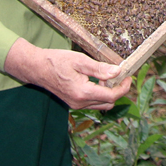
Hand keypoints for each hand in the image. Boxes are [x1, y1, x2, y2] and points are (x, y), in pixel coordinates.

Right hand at [4, 38, 131, 109]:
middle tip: (120, 76)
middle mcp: (79, 102)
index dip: (123, 88)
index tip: (128, 77)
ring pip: (100, 104)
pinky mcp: (73, 103)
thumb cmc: (57, 61)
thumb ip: (99, 68)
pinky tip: (96, 80)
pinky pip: (92, 103)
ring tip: (107, 76)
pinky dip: (99, 94)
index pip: (111, 96)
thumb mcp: (80, 60)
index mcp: (83, 93)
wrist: (37, 68)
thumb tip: (117, 72)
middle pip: (108, 103)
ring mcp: (75, 104)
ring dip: (108, 93)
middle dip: (117, 91)